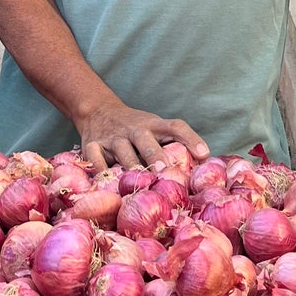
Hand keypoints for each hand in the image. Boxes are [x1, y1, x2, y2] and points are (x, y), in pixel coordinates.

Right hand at [78, 98, 209, 171]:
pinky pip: (95, 160)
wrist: (97, 111)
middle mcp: (133, 129)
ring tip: (137, 181)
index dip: (191, 138)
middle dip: (155, 154)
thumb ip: (173, 145)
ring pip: (121, 150)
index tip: (204, 154)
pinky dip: (100, 172)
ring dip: (130, 165)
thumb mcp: (154, 129)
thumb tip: (203, 168)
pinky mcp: (92, 145)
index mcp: (153, 125)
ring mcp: (112, 137)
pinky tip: (106, 185)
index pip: (175, 127)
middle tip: (164, 169)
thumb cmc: (135, 130)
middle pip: (145, 138)